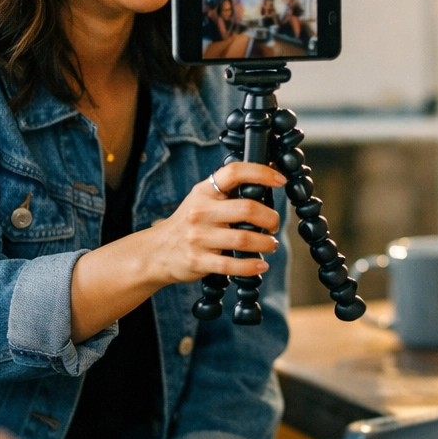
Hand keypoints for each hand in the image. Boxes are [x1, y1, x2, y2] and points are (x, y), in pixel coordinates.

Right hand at [136, 161, 284, 285]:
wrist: (156, 252)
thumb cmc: (189, 223)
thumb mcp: (203, 199)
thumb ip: (229, 191)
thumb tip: (269, 179)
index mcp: (205, 191)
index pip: (234, 172)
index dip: (261, 173)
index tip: (280, 180)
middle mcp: (201, 211)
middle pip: (247, 209)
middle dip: (270, 218)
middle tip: (274, 225)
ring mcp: (198, 237)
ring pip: (243, 238)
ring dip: (265, 243)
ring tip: (271, 245)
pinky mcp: (198, 260)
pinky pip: (231, 265)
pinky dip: (251, 266)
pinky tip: (261, 265)